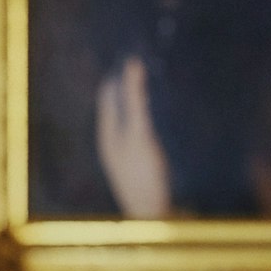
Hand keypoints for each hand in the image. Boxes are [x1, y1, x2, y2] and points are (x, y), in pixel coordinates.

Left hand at [96, 55, 170, 216]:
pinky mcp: (142, 163)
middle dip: (130, 85)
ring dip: (140, 101)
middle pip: (118, 105)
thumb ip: (136, 98)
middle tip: (147, 62)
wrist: (153, 219)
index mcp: (107, 132)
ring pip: (130, 119)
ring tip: (156, 84)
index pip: (108, 92)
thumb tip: (131, 63)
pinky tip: (162, 118)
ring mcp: (127, 154)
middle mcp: (114, 141)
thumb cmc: (144, 175)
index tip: (135, 51)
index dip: (120, 72)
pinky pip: (142, 132)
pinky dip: (149, 118)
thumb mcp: (139, 132)